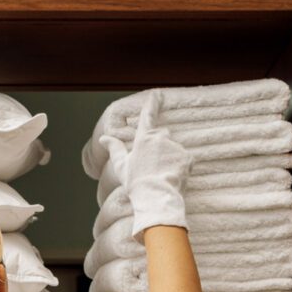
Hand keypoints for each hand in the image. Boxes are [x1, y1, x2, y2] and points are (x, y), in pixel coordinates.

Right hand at [100, 90, 193, 241]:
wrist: (155, 197)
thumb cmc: (136, 184)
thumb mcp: (122, 166)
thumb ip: (114, 149)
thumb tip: (104, 138)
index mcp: (144, 138)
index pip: (148, 116)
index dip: (152, 104)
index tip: (157, 93)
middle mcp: (160, 138)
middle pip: (162, 136)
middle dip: (159, 147)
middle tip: (153, 167)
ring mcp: (174, 147)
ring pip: (173, 150)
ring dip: (170, 159)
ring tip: (162, 176)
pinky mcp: (187, 157)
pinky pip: (185, 160)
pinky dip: (181, 167)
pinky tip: (173, 178)